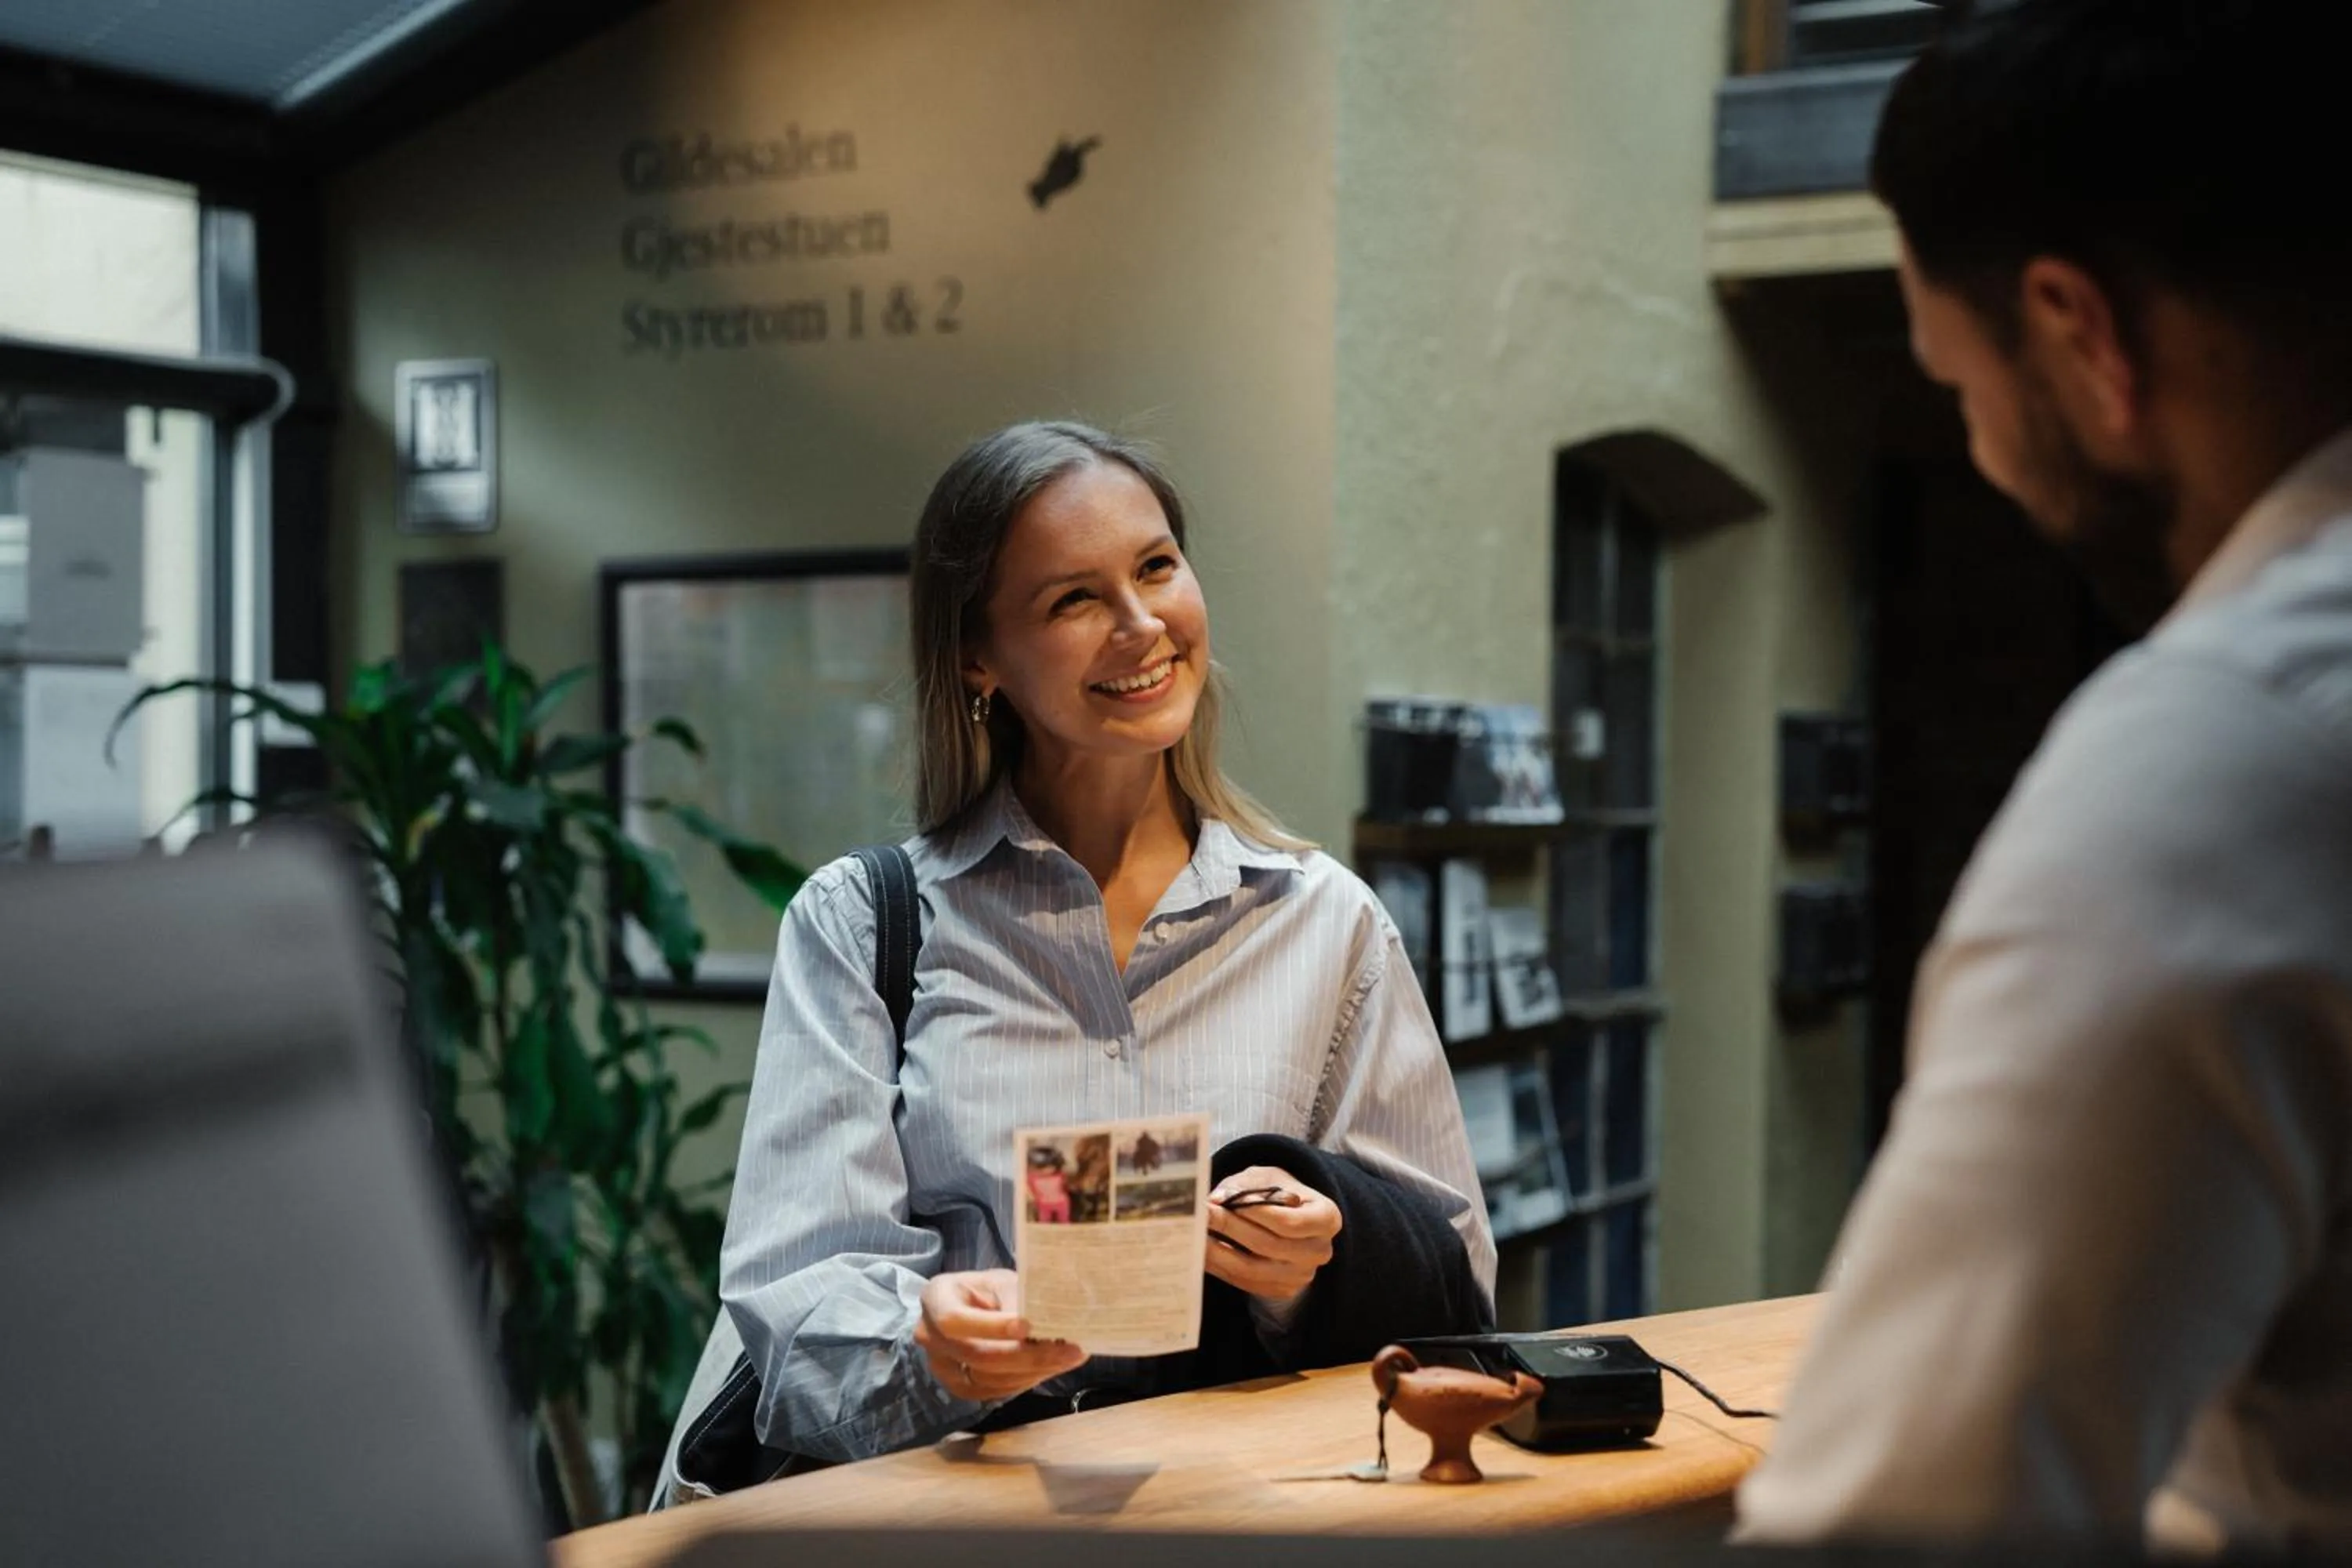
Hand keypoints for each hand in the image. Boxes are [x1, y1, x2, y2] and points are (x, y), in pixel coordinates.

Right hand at [914, 1268, 1086, 1403]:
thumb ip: (1016, 1301)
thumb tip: (1043, 1324)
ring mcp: (941, 1366)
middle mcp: (929, 1335)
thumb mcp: (1003, 1282)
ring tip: (1069, 1357)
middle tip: (1070, 1350)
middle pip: (977, 1355)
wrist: (979, 1308)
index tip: (1028, 1326)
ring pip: (988, 1379)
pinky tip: (1050, 1368)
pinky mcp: (959, 1387)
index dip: (992, 1327)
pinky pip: (992, 1392)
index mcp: (936, 1297)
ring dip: (1033, 1371)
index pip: (954, 1320)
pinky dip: (1025, 1381)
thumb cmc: (991, 1289)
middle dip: (1027, 1355)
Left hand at [1203, 1167, 1340, 1303]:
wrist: (1289, 1216)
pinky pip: (1245, 1283)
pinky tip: (1201, 1252)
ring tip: (1194, 1235)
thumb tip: (1215, 1200)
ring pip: (1252, 1269)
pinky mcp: (1281, 1290)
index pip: (1288, 1222)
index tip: (1220, 1201)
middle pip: (1268, 1245)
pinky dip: (1221, 1267)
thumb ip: (1245, 1185)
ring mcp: (1302, 1276)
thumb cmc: (1279, 1192)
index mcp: (1327, 1218)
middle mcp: (1319, 1251)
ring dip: (1218, 1252)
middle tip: (1200, 1214)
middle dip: (1230, 1228)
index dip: (1253, 1213)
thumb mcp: (1268, 1178)